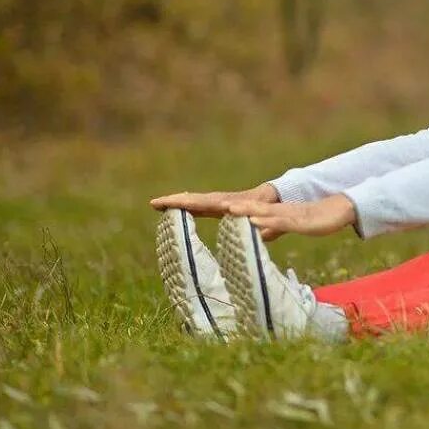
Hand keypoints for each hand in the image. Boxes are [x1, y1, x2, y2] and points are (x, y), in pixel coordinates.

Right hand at [150, 183, 279, 217]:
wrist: (274, 196)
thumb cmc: (272, 211)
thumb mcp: (269, 221)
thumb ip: (265, 228)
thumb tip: (260, 232)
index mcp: (232, 205)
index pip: (207, 204)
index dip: (189, 204)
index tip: (175, 204)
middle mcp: (222, 201)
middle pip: (195, 200)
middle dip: (175, 201)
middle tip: (154, 203)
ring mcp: (218, 202)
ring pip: (194, 200)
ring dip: (176, 202)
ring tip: (157, 204)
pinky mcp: (217, 205)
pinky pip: (198, 204)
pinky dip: (185, 204)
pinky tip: (173, 207)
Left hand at [225, 195, 355, 241]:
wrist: (341, 209)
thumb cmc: (317, 218)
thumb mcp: (291, 226)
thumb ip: (274, 229)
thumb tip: (258, 235)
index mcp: (276, 212)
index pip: (249, 210)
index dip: (231, 208)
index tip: (211, 206)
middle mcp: (279, 211)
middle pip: (252, 207)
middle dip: (233, 206)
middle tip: (213, 204)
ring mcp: (289, 215)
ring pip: (264, 212)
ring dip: (246, 210)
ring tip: (229, 209)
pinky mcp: (300, 221)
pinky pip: (281, 221)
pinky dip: (266, 220)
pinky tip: (255, 220)